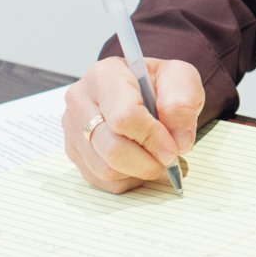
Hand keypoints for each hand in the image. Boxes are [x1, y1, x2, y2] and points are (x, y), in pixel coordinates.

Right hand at [62, 56, 204, 193]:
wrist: (146, 91)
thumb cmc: (161, 85)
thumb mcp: (181, 79)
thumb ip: (182, 105)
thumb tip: (179, 142)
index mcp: (104, 75)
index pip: (124, 117)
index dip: (153, 138)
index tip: (174, 149)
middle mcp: (80, 101)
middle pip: (112, 148)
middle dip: (148, 162)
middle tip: (170, 162)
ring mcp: (73, 128)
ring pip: (106, 169)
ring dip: (140, 172)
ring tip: (158, 159)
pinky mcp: (74, 152)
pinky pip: (101, 180)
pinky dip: (127, 179)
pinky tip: (141, 163)